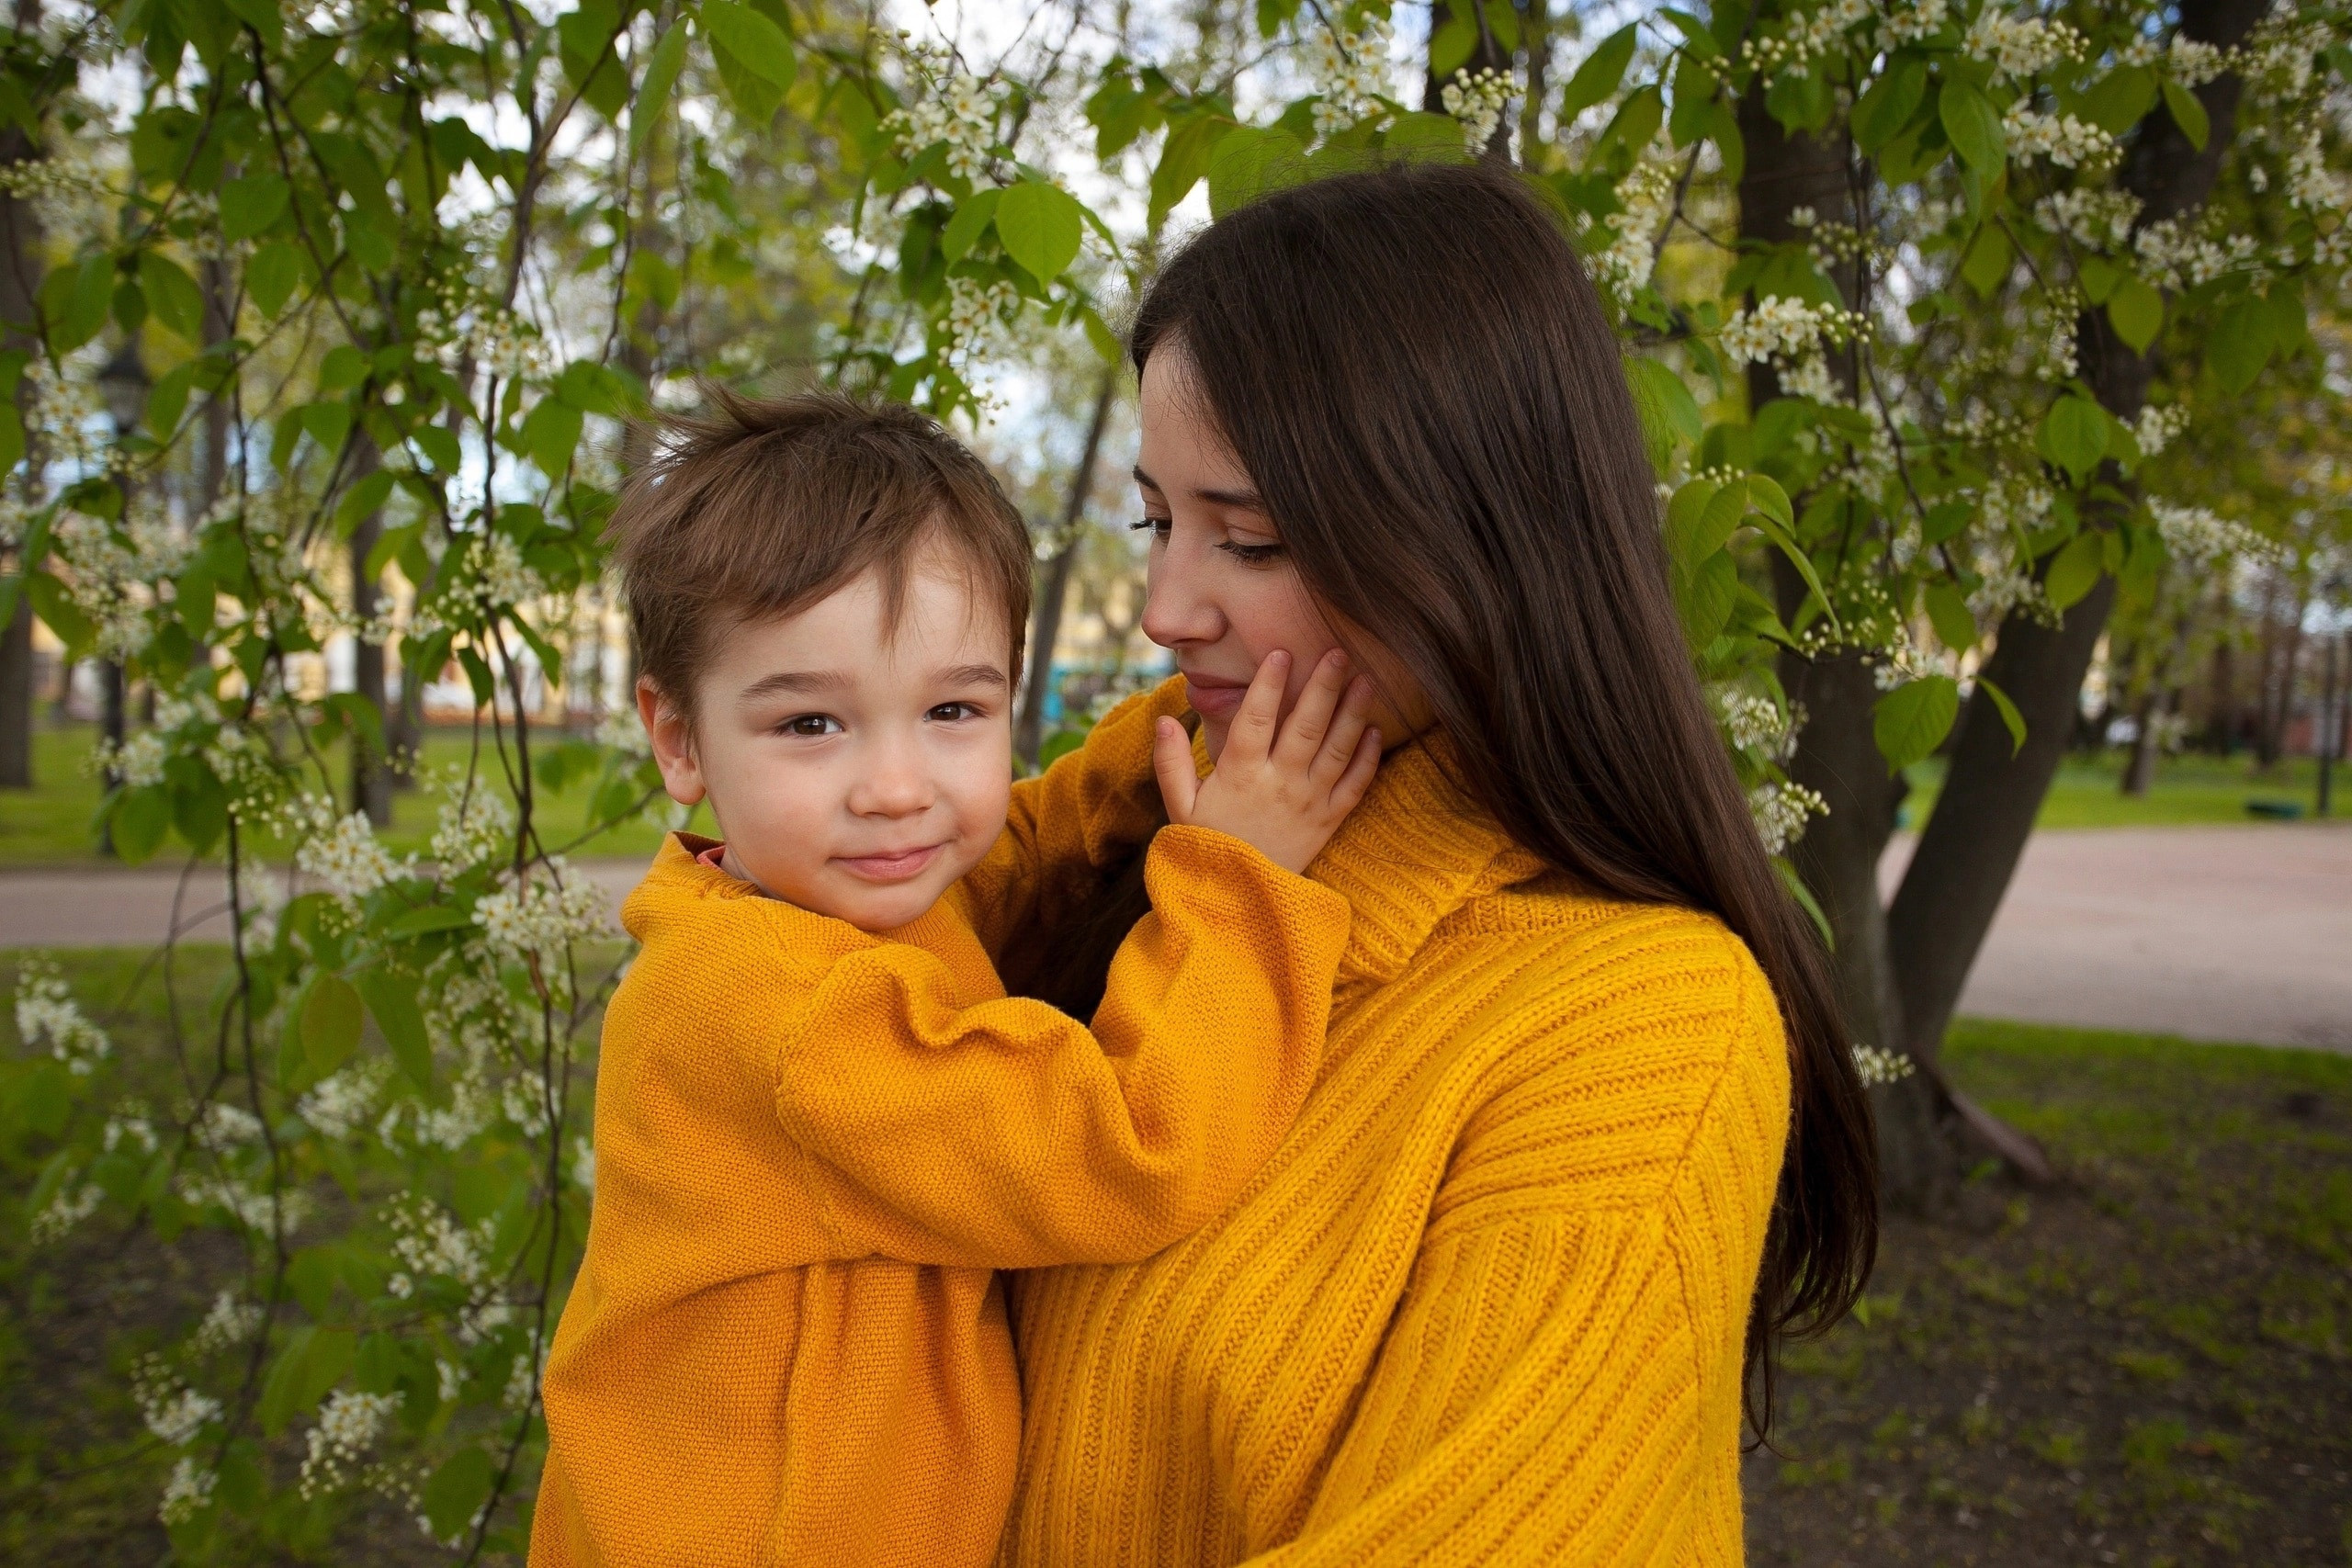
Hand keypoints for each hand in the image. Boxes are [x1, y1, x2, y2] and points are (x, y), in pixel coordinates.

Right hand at [1152, 649, 1382, 874]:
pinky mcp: (1328, 822)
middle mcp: (1279, 784)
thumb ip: (1171, 762)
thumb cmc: (1206, 847)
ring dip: (1352, 713)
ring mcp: (1308, 803)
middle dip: (1322, 686)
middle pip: (1305, 726)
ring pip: (1336, 750)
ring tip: (1365, 681)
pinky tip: (1374, 732)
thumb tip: (1165, 720)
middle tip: (1337, 653)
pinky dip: (1366, 759)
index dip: (1268, 685)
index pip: (1256, 719)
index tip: (1280, 653)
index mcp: (1240, 775)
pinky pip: (1354, 786)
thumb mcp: (1179, 808)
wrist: (1236, 903)